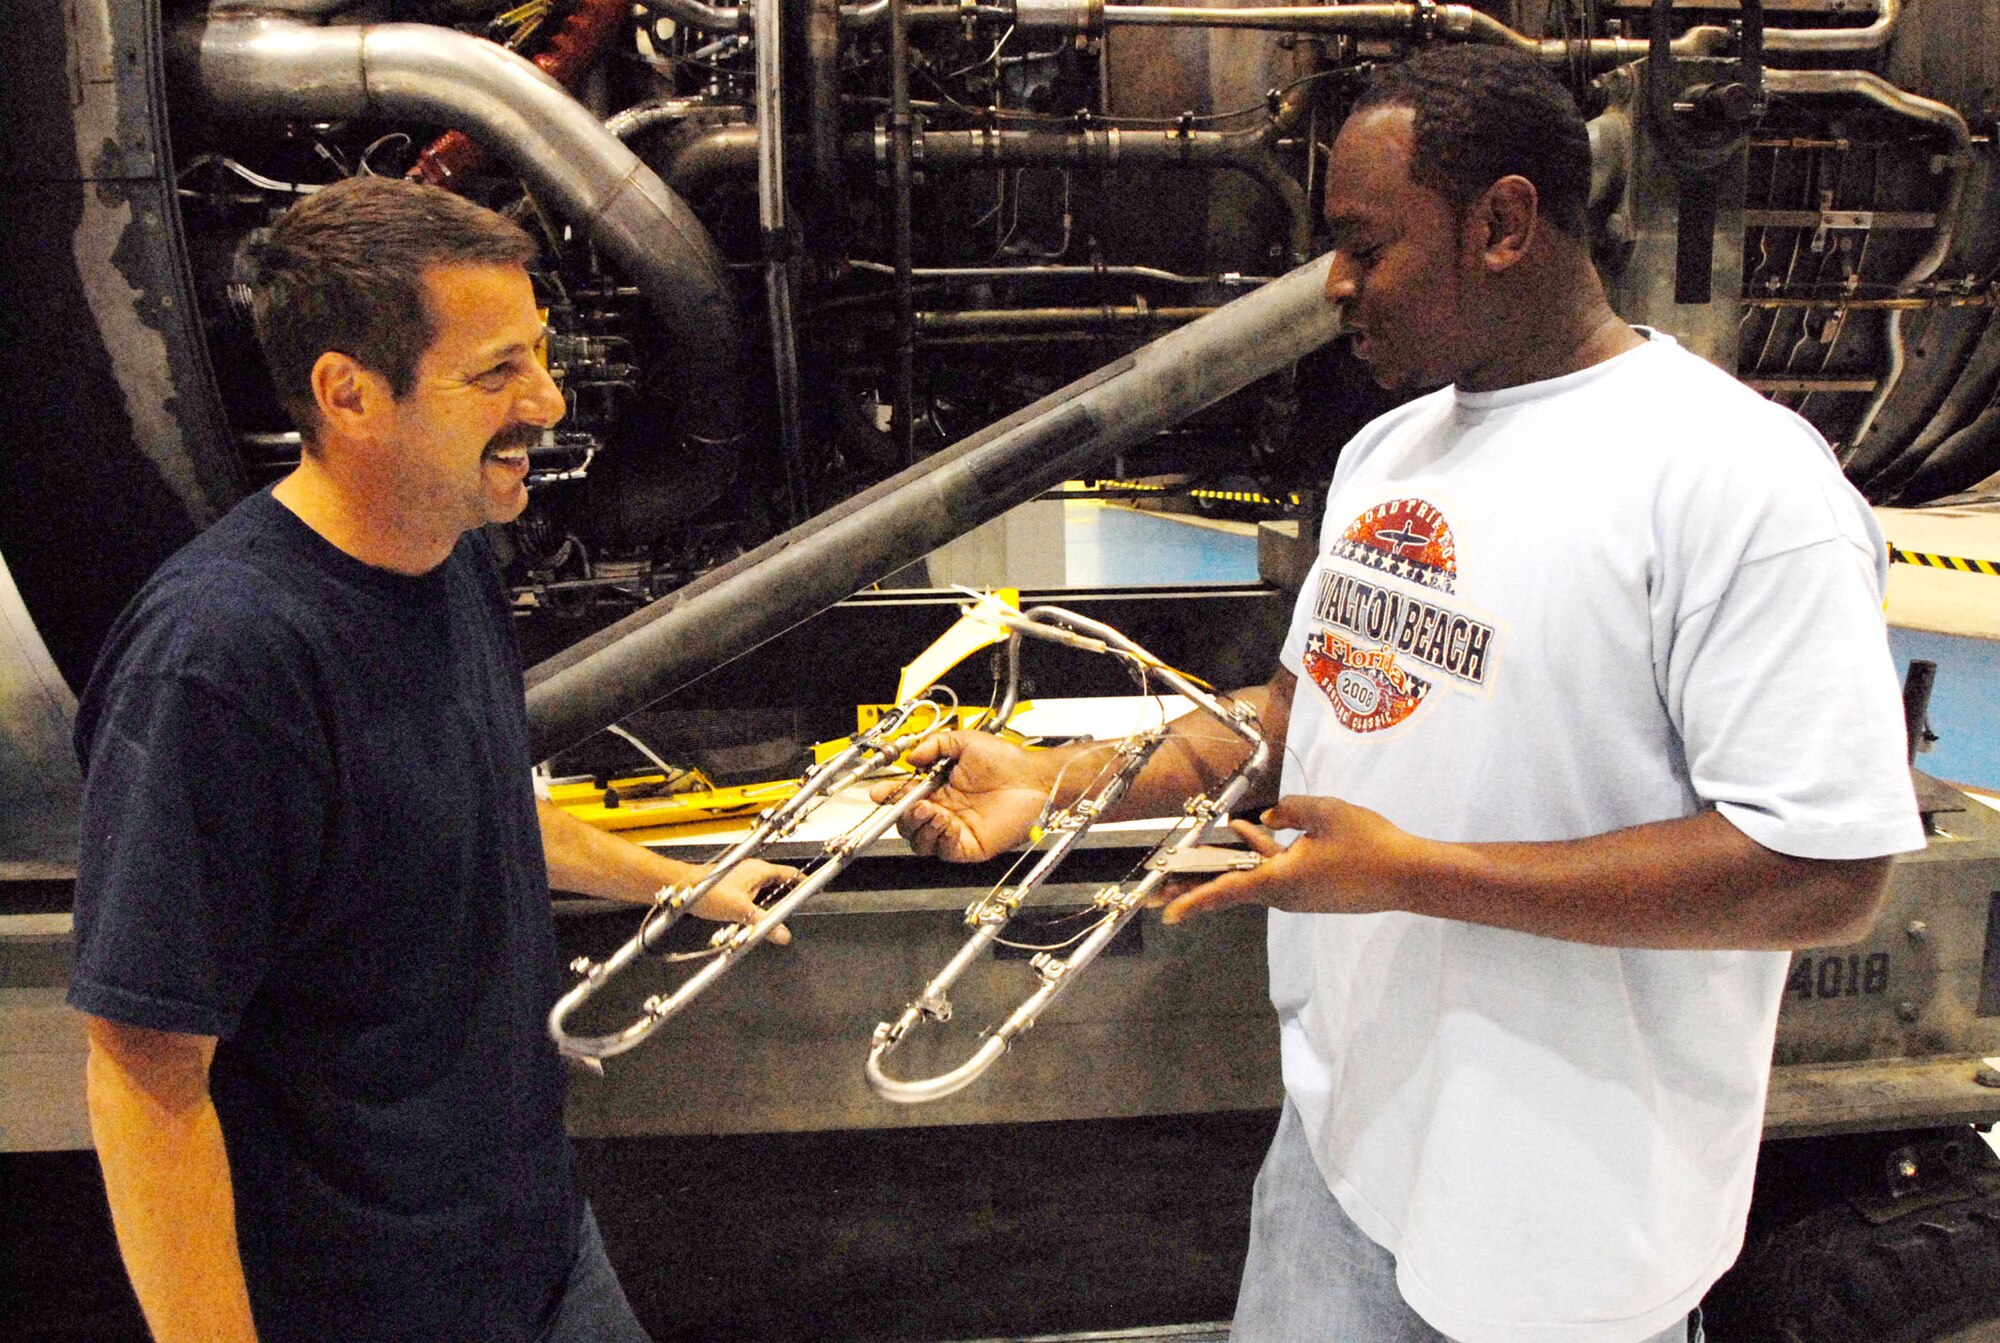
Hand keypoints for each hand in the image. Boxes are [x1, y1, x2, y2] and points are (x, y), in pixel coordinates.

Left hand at [689, 857, 799, 944]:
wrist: (684, 888)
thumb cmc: (707, 891)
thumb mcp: (740, 910)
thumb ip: (763, 922)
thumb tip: (783, 935)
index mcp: (759, 870)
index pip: (790, 873)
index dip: (804, 881)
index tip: (814, 889)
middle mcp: (752, 871)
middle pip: (779, 881)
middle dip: (789, 894)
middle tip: (798, 906)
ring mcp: (742, 878)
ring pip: (766, 889)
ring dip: (772, 901)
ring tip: (778, 916)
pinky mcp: (734, 886)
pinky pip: (754, 894)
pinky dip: (759, 905)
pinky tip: (755, 917)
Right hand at [867, 730, 1053, 862]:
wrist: (1034, 778)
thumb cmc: (1007, 761)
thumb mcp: (965, 741)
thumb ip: (935, 744)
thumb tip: (912, 756)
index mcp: (939, 789)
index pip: (905, 798)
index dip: (890, 797)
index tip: (881, 792)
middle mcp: (945, 811)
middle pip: (908, 824)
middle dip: (902, 815)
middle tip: (910, 803)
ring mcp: (956, 830)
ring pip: (921, 842)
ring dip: (919, 828)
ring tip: (930, 810)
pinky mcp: (969, 846)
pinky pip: (944, 850)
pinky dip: (940, 837)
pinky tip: (946, 821)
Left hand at [1159, 794, 1426, 924]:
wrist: (1409, 876)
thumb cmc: (1368, 844)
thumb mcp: (1326, 813)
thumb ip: (1291, 809)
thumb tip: (1270, 814)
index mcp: (1280, 881)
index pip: (1227, 889)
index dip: (1194, 899)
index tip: (1167, 912)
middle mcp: (1284, 895)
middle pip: (1233, 886)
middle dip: (1199, 883)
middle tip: (1162, 891)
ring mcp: (1299, 897)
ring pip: (1256, 876)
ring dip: (1234, 859)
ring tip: (1212, 839)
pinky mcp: (1313, 893)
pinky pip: (1277, 873)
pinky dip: (1262, 854)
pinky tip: (1260, 828)